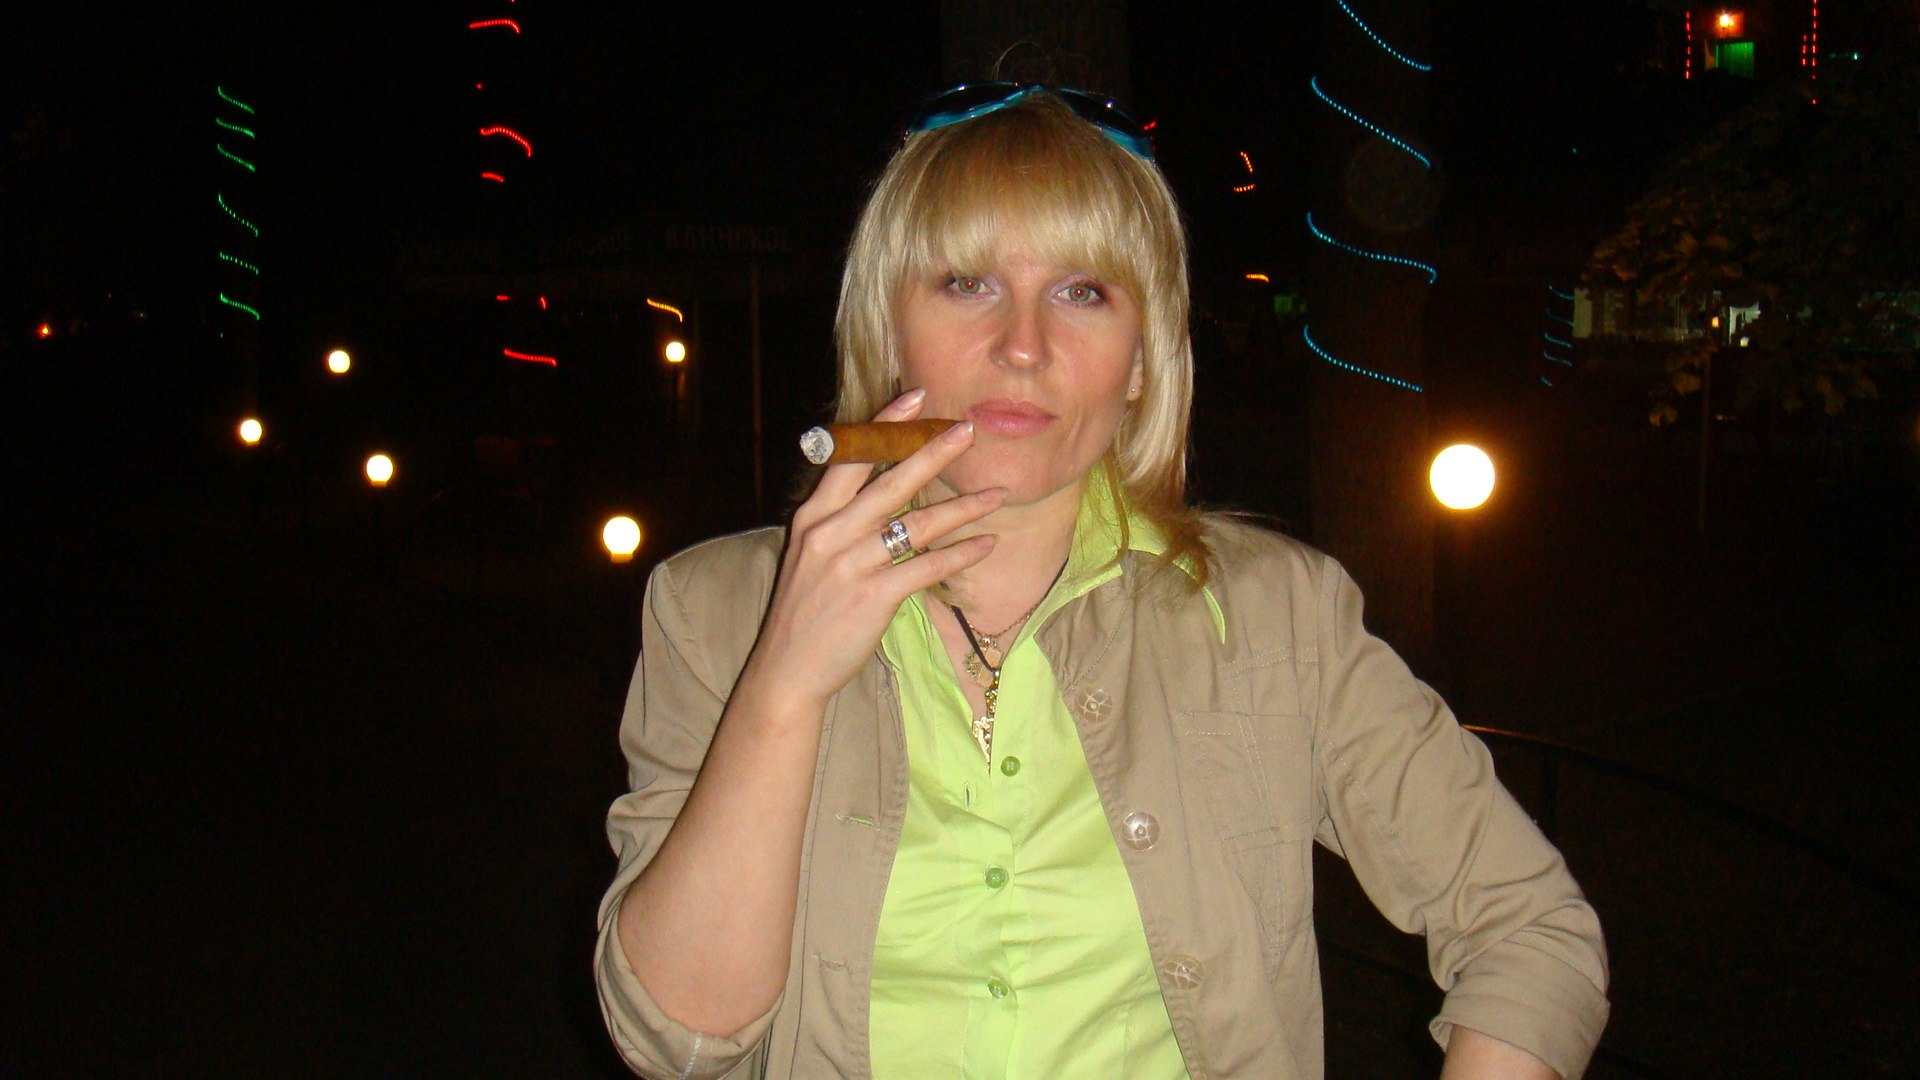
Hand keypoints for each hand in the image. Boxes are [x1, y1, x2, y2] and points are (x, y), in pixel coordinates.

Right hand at [741, 388, 1000, 707]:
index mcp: (814, 516)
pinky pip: (926, 567)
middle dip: (933, 452)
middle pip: (891, 481)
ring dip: (962, 508)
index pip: (852, 458)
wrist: (787, 669)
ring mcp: (852, 564)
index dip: (885, 426)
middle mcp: (830, 532)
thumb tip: (884, 492)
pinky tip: (984, 545)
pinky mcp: (873, 596)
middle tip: (968, 430)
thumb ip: (841, 522)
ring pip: (917, 524)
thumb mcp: (811, 555)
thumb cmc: (805, 611)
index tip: (918, 398)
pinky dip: (959, 555)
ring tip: (996, 496)